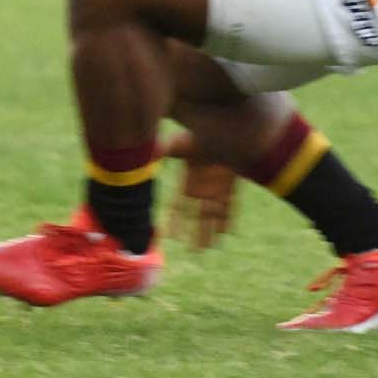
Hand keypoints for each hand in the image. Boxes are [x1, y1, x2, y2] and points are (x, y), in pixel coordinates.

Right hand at [161, 129, 237, 250]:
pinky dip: (228, 219)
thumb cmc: (202, 133)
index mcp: (189, 176)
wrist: (229, 126)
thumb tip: (144, 156)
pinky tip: (226, 233)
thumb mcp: (181, 144)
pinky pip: (231, 205)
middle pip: (198, 213)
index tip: (168, 235)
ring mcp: (220, 185)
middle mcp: (204, 184)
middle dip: (194, 231)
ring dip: (211, 230)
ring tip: (208, 249)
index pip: (179, 204)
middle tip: (193, 252)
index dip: (174, 220)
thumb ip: (164, 152)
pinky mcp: (234, 183)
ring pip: (214, 213)